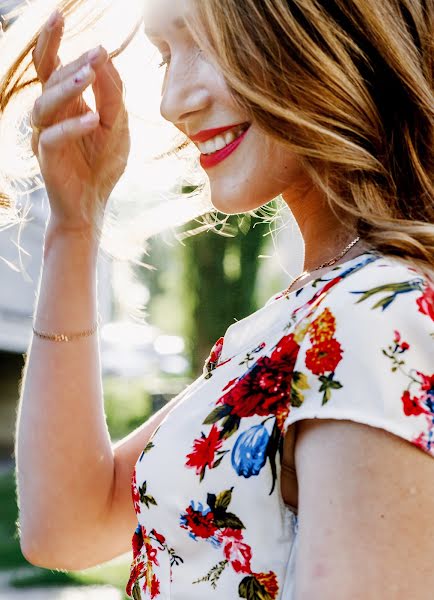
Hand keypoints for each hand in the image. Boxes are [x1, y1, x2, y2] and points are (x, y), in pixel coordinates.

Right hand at [31, 10, 130, 231]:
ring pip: (44, 103)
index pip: (56, 65)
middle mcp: (51, 114)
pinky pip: (54, 137)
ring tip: (89, 74)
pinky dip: (73, 127)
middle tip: (90, 47)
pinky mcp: (47, 157)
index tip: (71, 24)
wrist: (93, 202)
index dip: (58, 42)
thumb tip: (103, 56)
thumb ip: (113, 95)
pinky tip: (92, 119)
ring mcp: (46, 134)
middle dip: (64, 57)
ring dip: (66, 87)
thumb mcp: (117, 126)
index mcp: (66, 101)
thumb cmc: (103, 163)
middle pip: (45, 76)